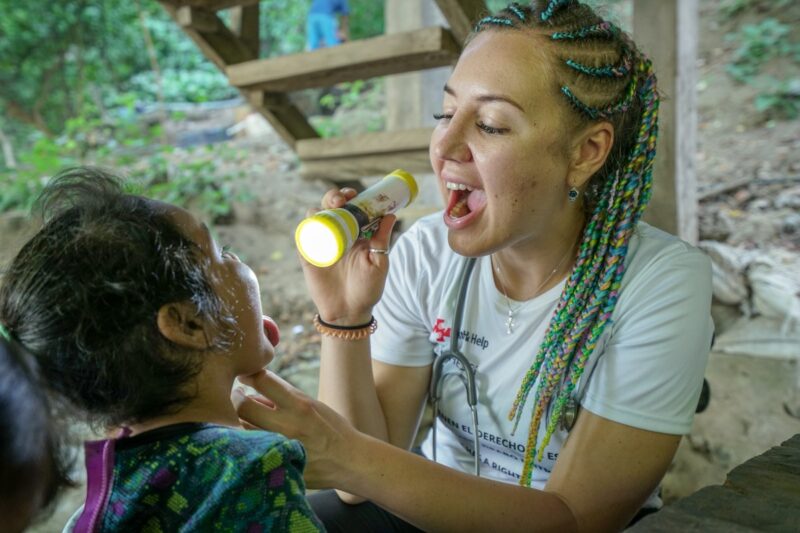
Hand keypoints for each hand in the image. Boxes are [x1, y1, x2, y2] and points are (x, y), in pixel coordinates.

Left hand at [233, 369, 360, 488]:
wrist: (350, 461)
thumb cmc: (331, 428)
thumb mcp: (312, 405)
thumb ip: (283, 397)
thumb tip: (253, 393)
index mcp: (299, 405)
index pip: (262, 380)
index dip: (249, 375)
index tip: (244, 377)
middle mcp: (287, 424)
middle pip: (243, 406)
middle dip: (236, 398)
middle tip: (237, 397)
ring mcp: (280, 447)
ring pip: (241, 429)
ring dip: (238, 420)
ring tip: (242, 417)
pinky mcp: (277, 464)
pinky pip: (250, 450)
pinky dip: (246, 442)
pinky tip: (249, 438)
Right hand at [300, 187, 396, 323]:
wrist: (348, 312)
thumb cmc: (368, 289)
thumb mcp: (379, 263)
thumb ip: (382, 240)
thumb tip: (391, 214)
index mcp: (355, 233)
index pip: (351, 207)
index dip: (351, 196)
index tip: (355, 194)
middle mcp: (337, 234)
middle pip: (330, 206)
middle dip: (333, 197)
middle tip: (340, 200)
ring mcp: (321, 243)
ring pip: (314, 217)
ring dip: (318, 209)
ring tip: (327, 212)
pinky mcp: (307, 255)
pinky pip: (302, 236)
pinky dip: (306, 228)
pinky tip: (314, 227)